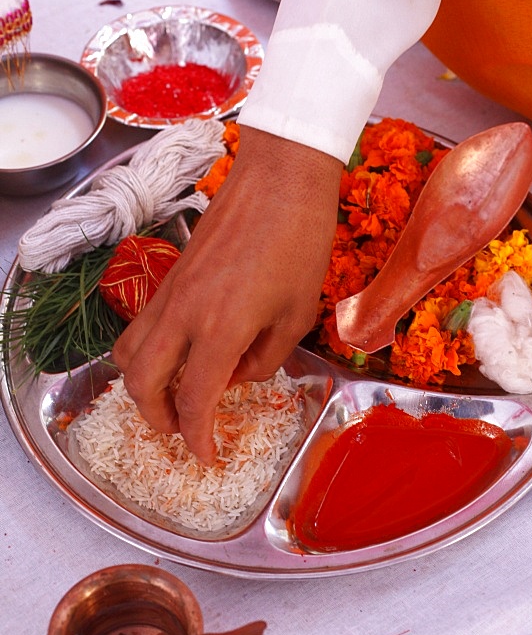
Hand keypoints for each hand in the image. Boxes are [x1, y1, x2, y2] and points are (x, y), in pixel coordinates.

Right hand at [112, 126, 342, 463]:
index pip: (194, 400)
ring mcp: (170, 291)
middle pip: (140, 382)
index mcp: (220, 327)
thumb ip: (266, 359)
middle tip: (183, 431)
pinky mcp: (169, 275)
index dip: (198, 438)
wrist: (280, 178)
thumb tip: (237, 376)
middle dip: (156, 418)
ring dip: (142, 384)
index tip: (209, 456)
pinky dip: (149, 351)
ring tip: (174, 395)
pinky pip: (142, 324)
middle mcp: (183, 313)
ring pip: (128, 351)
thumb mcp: (297, 314)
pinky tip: (182, 353)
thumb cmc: (299, 242)